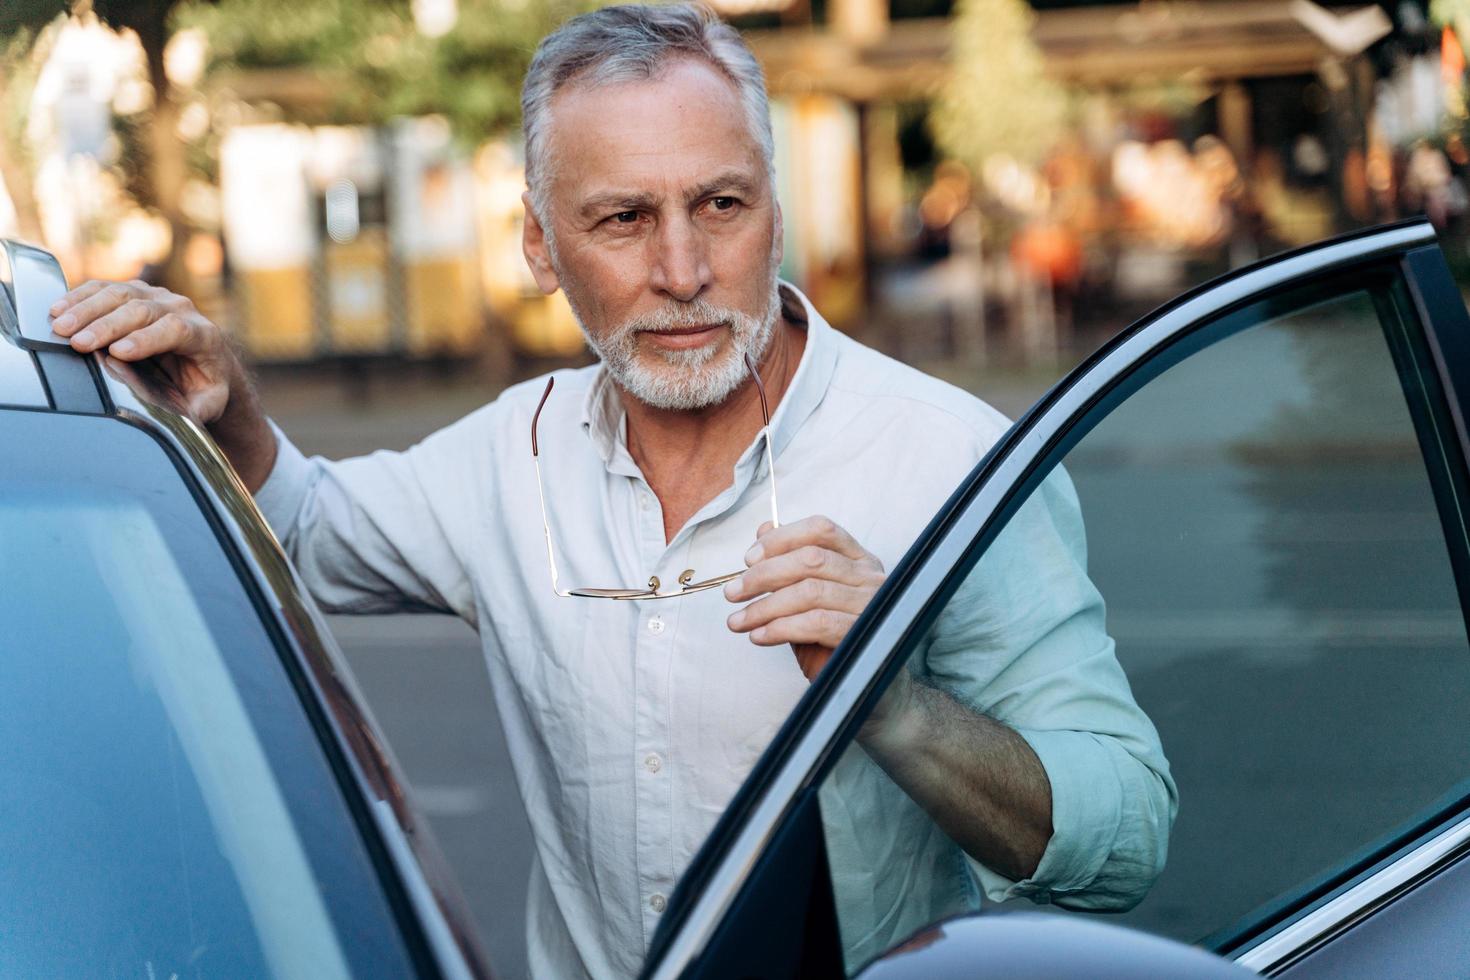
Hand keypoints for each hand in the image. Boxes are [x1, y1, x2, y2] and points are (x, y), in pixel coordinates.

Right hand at [48, 279, 240, 424]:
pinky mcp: (135, 292)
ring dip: (86, 309)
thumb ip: (197, 407)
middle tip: (77, 342)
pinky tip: (58, 309)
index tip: (117, 353)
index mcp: (203, 335)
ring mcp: (157, 296)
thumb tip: (175, 413)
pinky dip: (80, 297)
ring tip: (60, 326)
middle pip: (142, 309)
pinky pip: (105, 288)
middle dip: (107, 326)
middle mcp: (181, 308)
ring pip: (120, 293)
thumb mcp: (209, 402)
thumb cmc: (206, 386)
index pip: (175, 330)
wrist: (208, 362)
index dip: (146, 339)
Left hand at [724, 515, 885, 679]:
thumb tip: (764, 530)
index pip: (821, 530)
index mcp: (858, 560)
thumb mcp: (806, 599)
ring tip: (739, 621)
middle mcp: (870, 577)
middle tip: (734, 592)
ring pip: (810, 591)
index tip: (749, 559)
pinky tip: (760, 636)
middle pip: (811, 559)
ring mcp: (871, 605)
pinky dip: (780, 628)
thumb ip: (789, 565)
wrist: (863, 687)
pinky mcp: (863, 634)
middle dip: (763, 575)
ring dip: (765, 607)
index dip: (781, 539)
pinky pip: (816, 623)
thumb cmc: (834, 641)